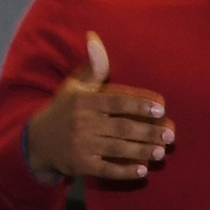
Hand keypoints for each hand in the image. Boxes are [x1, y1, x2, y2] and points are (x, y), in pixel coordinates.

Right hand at [25, 32, 172, 182]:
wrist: (38, 141)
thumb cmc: (65, 109)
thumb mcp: (75, 86)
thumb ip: (93, 66)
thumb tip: (93, 37)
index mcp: (83, 100)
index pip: (116, 101)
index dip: (139, 104)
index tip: (161, 108)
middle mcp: (82, 122)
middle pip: (121, 127)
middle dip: (148, 131)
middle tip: (171, 134)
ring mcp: (81, 145)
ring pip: (117, 149)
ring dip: (141, 150)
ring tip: (162, 151)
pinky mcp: (81, 165)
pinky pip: (106, 170)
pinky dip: (124, 171)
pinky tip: (142, 170)